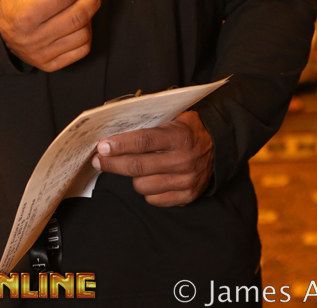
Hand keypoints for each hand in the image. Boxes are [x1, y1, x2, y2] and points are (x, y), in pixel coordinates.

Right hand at [0, 0, 102, 71]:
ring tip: (84, 7)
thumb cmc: (18, 3)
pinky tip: (80, 25)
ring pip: (83, 34)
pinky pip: (82, 50)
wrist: (2, 31)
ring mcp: (42, 53)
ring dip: (90, 17)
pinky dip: (86, 34)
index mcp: (25, 13)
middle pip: (77, 16)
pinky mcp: (50, 64)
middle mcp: (33, 36)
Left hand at [91, 110, 213, 206]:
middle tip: (98, 160)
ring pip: (143, 186)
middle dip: (113, 163)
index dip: (120, 145)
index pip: (144, 141)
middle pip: (138, 166)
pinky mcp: (188, 196)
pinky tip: (151, 178)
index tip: (102, 146)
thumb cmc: (187, 128)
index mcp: (179, 136)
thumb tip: (114, 127)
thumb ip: (148, 123)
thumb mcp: (172, 117)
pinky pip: (154, 199)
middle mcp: (183, 160)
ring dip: (133, 177)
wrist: (218, 145)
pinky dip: (148, 190)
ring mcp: (186, 180)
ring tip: (135, 167)